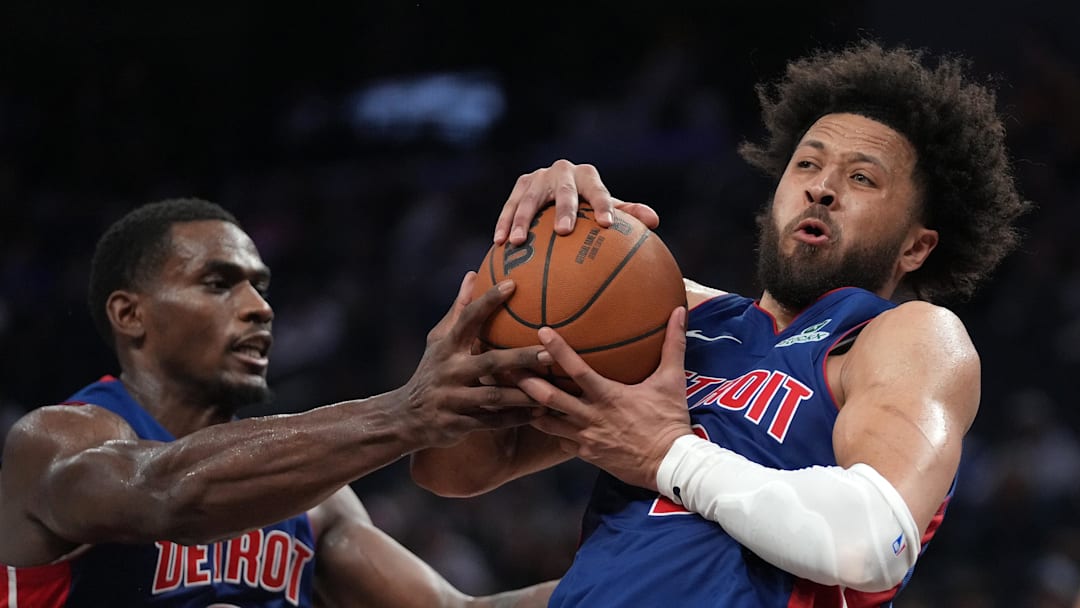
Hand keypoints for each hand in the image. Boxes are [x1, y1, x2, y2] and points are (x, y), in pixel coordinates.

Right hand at [401, 272, 549, 446]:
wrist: (406, 416)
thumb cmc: (432, 370)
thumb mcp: (439, 340)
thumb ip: (458, 310)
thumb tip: (473, 274)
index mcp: (447, 347)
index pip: (467, 318)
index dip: (488, 301)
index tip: (512, 284)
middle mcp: (449, 371)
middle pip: (490, 362)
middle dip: (521, 357)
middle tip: (550, 352)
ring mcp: (452, 398)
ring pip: (494, 397)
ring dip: (524, 394)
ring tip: (553, 388)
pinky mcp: (457, 423)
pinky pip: (492, 422)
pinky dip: (516, 418)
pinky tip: (540, 413)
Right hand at [495, 159, 659, 245]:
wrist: (558, 192)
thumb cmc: (588, 206)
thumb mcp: (606, 209)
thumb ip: (628, 213)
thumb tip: (654, 220)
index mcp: (587, 176)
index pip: (598, 190)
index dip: (603, 205)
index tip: (607, 225)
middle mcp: (562, 171)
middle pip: (563, 191)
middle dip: (563, 209)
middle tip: (563, 232)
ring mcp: (539, 176)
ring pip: (530, 198)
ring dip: (523, 220)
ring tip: (519, 242)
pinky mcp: (520, 185)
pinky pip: (510, 205)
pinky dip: (504, 223)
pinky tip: (499, 243)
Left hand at [517, 307, 691, 490]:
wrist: (670, 466)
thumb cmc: (670, 421)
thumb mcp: (672, 381)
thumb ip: (672, 344)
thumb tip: (680, 311)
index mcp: (608, 395)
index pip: (577, 369)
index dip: (557, 350)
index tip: (540, 331)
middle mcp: (591, 416)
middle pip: (549, 398)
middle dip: (524, 382)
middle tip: (502, 366)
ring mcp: (585, 437)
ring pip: (546, 422)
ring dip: (527, 407)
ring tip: (504, 394)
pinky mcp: (585, 454)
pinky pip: (559, 439)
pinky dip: (548, 429)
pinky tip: (535, 420)